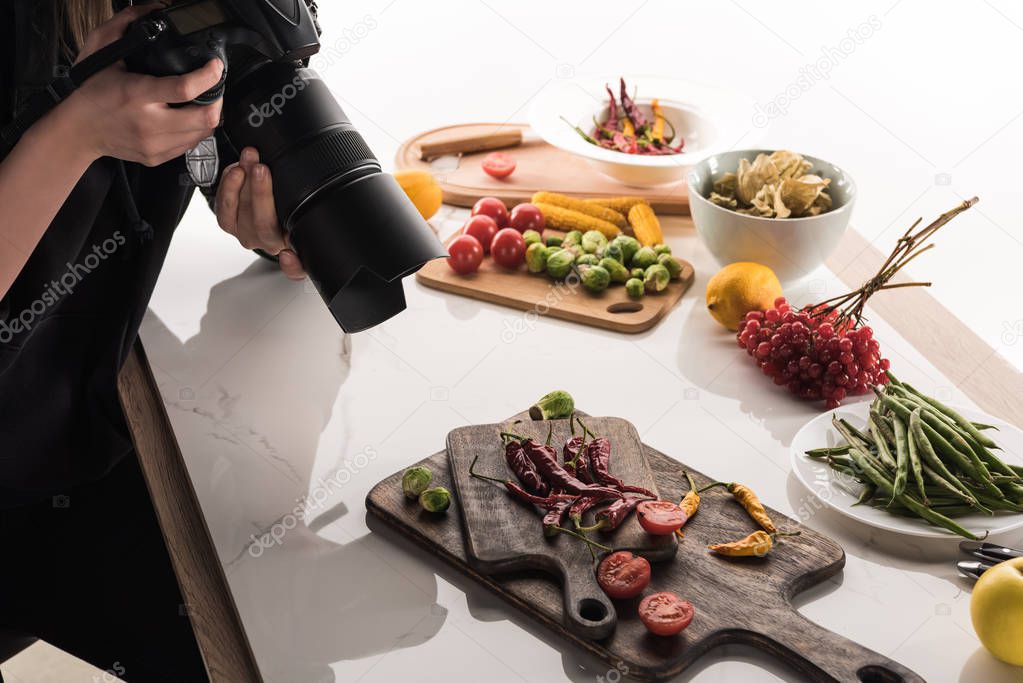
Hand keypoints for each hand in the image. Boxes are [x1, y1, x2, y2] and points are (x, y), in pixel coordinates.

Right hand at [62, 4, 223, 165]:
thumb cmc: (90, 91)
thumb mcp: (101, 52)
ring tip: (203, 101)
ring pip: (203, 133)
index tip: (216, 67)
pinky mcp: (158, 157)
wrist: (78, 130)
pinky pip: (191, 145)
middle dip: (218, 99)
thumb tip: (152, 9)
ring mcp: (154, 144)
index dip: (208, 77)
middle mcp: (148, 124)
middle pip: (204, 117)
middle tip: (215, 87)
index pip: (184, 89)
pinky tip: (189, 117)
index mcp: (137, 95)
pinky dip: (196, 130)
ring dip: (210, 115)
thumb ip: (125, 26)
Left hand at [215, 147, 305, 279]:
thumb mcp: (311, 214)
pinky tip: (237, 169)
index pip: (295, 266)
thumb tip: (297, 244)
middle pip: (263, 226)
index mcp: (294, 250)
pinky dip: (228, 185)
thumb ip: (312, 222)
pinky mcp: (230, 222)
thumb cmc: (293, 206)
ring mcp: (248, 234)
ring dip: (241, 184)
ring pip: (240, 215)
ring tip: (248, 160)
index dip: (292, 265)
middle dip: (260, 193)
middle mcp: (269, 244)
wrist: (270, 194)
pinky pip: (224, 208)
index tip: (288, 254)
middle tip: (261, 169)